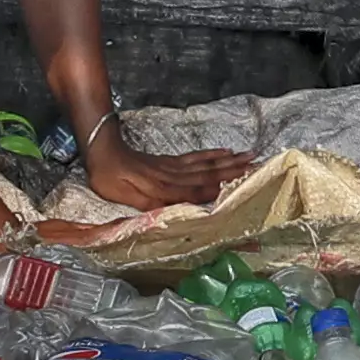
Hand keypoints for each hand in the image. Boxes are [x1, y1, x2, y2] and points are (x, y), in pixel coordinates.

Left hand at [83, 137, 251, 212]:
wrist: (101, 150)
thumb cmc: (110, 179)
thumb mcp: (126, 196)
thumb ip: (153, 203)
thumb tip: (179, 209)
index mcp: (165, 188)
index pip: (199, 189)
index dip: (221, 189)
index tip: (245, 185)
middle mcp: (174, 176)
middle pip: (209, 174)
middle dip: (234, 171)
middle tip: (258, 166)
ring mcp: (172, 166)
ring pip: (205, 164)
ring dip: (228, 161)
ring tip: (250, 156)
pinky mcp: (168, 160)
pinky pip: (194, 157)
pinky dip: (210, 154)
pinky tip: (223, 150)